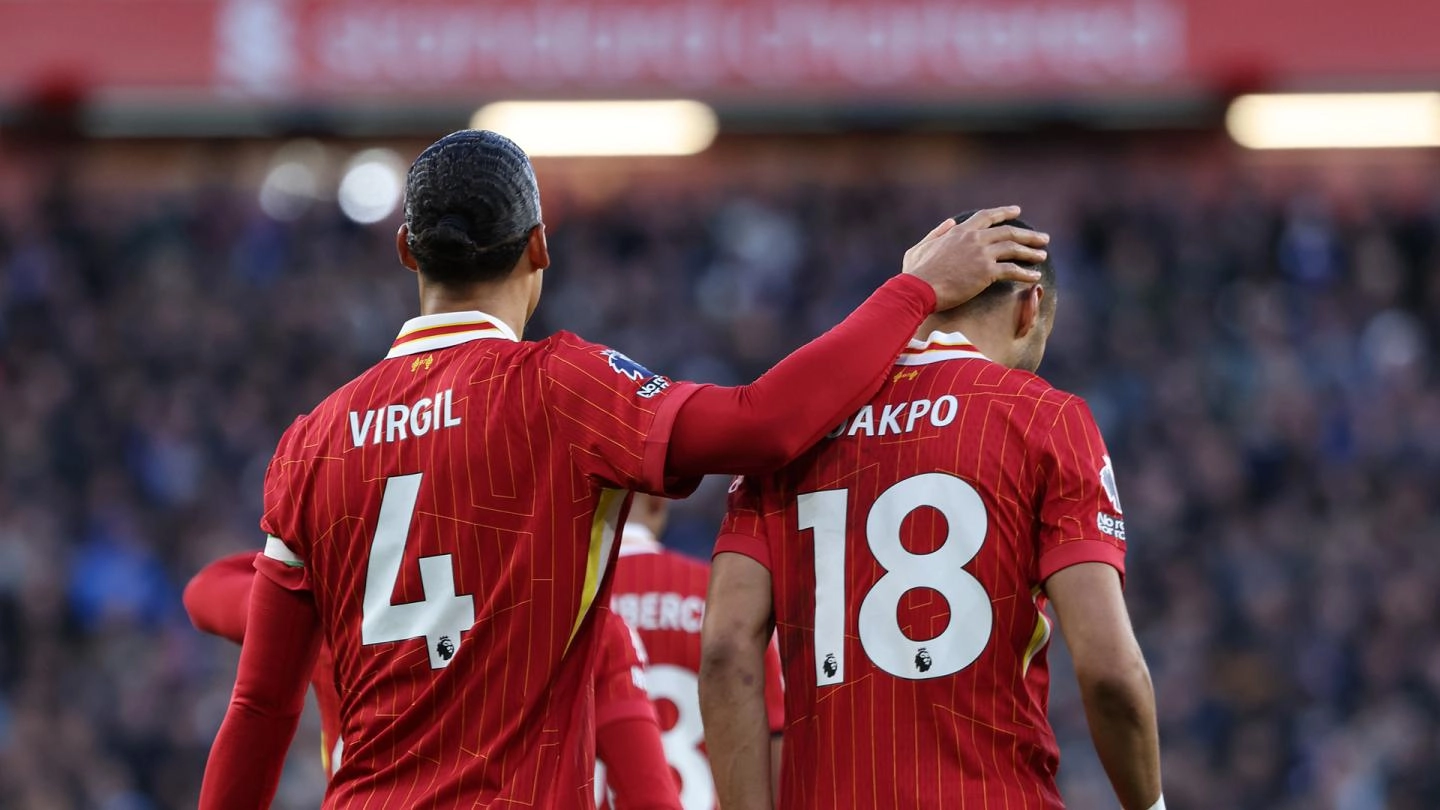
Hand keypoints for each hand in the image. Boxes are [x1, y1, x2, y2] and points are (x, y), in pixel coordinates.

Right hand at [902, 206, 1048, 311]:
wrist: (919, 289)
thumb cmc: (916, 272)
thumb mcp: (921, 247)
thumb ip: (936, 233)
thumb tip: (949, 222)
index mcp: (960, 231)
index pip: (987, 216)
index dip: (1004, 212)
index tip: (1017, 211)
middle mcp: (974, 238)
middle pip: (1008, 232)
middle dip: (1028, 234)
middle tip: (1043, 238)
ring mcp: (982, 254)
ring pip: (1014, 248)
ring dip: (1031, 251)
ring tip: (1043, 255)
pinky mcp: (986, 272)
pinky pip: (1012, 270)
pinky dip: (1026, 273)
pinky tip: (1036, 276)